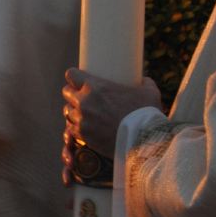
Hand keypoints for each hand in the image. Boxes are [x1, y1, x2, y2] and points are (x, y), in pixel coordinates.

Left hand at [61, 67, 161, 183]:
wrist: (142, 141)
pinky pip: (71, 129)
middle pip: (67, 92)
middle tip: (82, 96)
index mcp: (95, 87)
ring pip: (68, 111)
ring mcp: (81, 120)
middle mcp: (84, 102)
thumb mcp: (149, 92)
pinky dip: (75, 127)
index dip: (74, 76)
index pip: (72, 75)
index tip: (79, 78)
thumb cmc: (145, 113)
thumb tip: (144, 81)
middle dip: (72, 93)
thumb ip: (144, 83)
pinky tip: (83, 128)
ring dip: (74, 111)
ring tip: (83, 113)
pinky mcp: (82, 136)